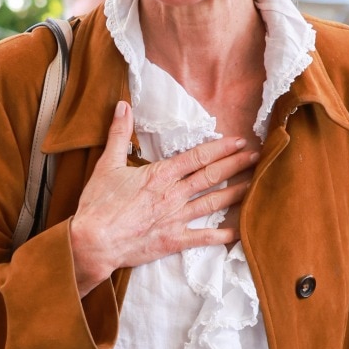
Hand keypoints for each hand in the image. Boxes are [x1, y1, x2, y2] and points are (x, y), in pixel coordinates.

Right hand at [69, 99, 257, 294]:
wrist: (93, 242)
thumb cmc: (98, 205)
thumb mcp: (106, 164)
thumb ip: (118, 134)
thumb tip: (122, 105)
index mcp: (160, 175)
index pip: (197, 157)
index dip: (221, 147)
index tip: (239, 141)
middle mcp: (173, 195)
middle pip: (211, 176)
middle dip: (236, 164)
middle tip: (256, 156)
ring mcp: (176, 219)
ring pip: (213, 203)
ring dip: (236, 192)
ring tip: (254, 184)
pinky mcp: (173, 241)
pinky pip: (204, 238)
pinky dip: (223, 235)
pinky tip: (239, 231)